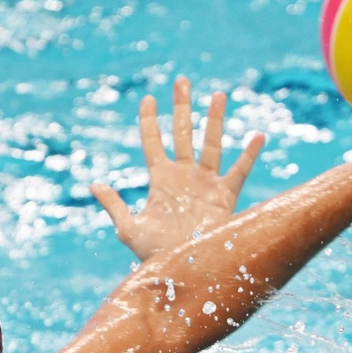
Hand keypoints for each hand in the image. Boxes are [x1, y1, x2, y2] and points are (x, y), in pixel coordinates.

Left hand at [90, 77, 266, 261]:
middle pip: (183, 133)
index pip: (153, 143)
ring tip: (217, 94)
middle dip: (182, 108)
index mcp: (160, 180)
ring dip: (214, 120)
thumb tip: (93, 183)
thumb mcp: (129, 229)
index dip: (149, 121)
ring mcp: (206, 184)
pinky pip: (240, 171)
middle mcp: (184, 176)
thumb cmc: (155, 254)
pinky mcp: (225, 197)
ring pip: (211, 144)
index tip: (148, 99)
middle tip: (181, 81)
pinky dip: (249, 154)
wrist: (184, 271)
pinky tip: (258, 135)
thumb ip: (114, 205)